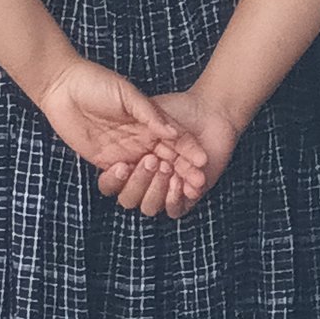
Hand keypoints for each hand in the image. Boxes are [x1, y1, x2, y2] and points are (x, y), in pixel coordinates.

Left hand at [33, 60, 206, 189]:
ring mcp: (122, 151)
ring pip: (146, 174)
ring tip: (165, 178)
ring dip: (156, 179)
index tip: (204, 164)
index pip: (175, 142)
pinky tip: (131, 176)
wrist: (61, 85)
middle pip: (167, 160)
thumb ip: (149, 113)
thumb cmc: (95, 82)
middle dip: (183, 172)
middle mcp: (139, 139)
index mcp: (148, 123)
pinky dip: (128, 182)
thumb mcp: (126, 93)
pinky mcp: (103, 160)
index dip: (190, 153)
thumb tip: (171, 131)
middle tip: (196, 183)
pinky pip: (120, 179)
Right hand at [98, 88, 241, 218]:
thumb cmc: (178, 109)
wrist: (211, 111)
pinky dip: (175, 198)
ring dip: (156, 190)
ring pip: (149, 206)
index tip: (122, 166)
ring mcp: (165, 187)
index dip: (113, 179)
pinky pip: (175, 209)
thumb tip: (108, 138)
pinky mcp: (187, 194)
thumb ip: (126, 124)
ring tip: (168, 169)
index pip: (112, 181)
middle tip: (151, 161)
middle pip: (129, 197)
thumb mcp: (145, 110)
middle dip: (138, 182)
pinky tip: (181, 182)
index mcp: (131, 160)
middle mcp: (146, 177)